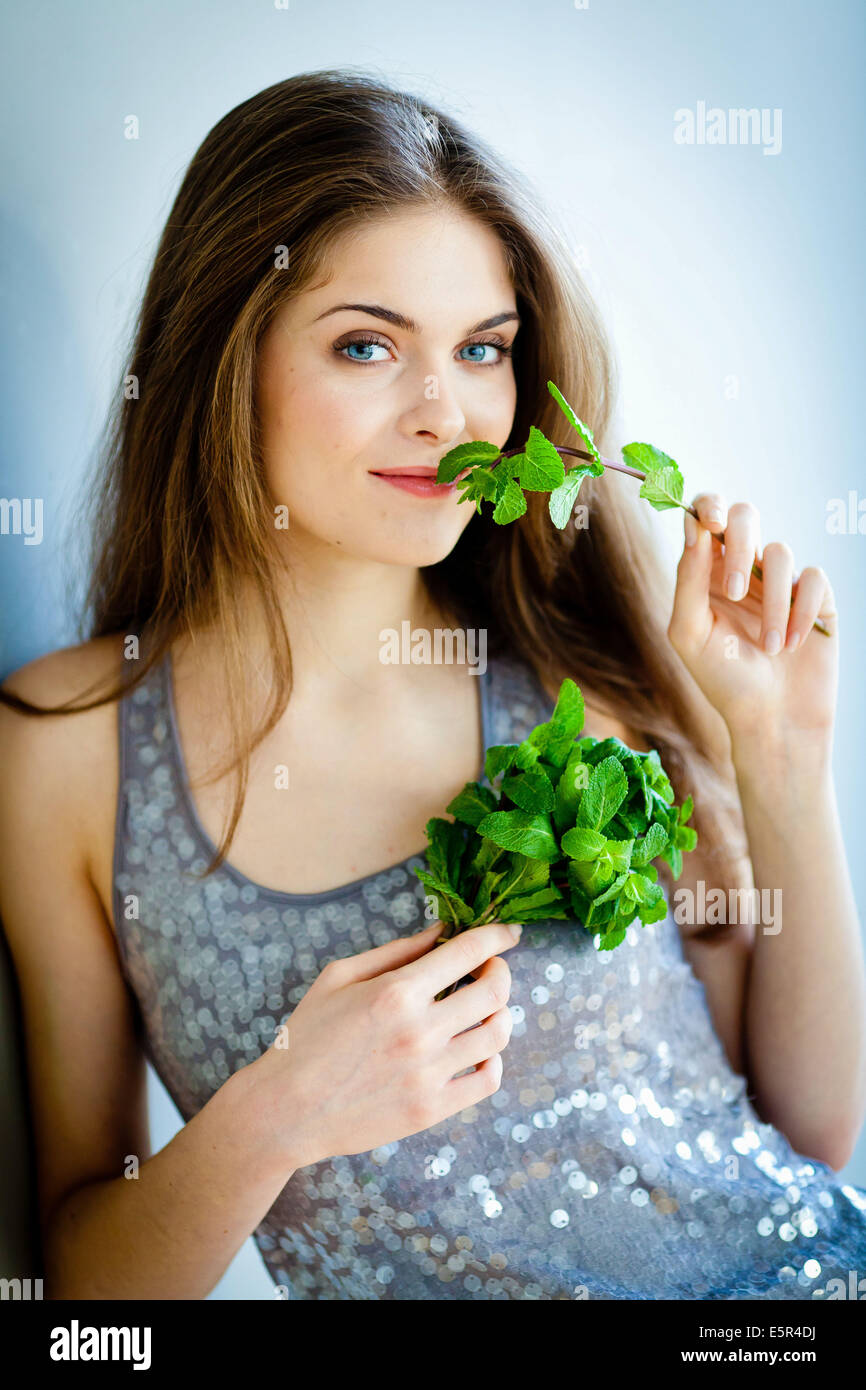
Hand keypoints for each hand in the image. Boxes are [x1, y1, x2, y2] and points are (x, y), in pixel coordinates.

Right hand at [249, 919, 520, 1169]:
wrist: (285, 1110)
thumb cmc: (306, 1036)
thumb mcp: (340, 977)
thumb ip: (396, 951)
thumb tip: (441, 931)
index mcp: (397, 992)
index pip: (469, 951)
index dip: (498, 936)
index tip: (508, 932)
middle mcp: (420, 1031)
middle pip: (495, 991)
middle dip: (500, 970)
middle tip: (490, 969)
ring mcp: (429, 1073)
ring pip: (498, 1034)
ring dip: (500, 1013)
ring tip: (483, 1009)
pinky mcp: (432, 1109)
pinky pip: (488, 1080)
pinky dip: (493, 1060)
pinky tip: (478, 1050)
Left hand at [667, 494, 838, 747]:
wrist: (773, 720)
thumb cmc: (723, 680)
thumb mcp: (690, 633)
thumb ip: (688, 580)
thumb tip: (695, 529)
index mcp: (706, 572)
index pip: (705, 517)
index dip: (707, 506)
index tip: (709, 522)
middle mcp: (743, 569)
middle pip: (746, 515)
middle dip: (741, 545)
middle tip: (735, 591)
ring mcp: (781, 580)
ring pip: (781, 552)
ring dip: (773, 606)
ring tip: (769, 648)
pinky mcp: (816, 596)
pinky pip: (813, 577)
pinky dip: (801, 611)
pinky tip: (793, 644)